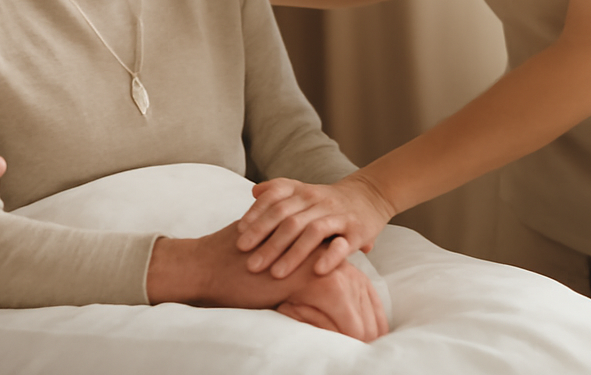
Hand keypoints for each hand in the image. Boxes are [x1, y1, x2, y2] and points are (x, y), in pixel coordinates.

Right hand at [147, 223, 386, 341]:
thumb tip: (304, 289)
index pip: (350, 275)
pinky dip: (350, 327)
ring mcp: (314, 261)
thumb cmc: (235, 270)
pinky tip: (356, 343)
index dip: (364, 300)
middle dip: (371, 314)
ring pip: (355, 296)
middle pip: (359, 284)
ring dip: (365, 324)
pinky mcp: (308, 277)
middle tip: (380, 337)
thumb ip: (290, 267)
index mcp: (309, 245)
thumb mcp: (270, 265)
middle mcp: (316, 249)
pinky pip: (340, 307)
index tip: (373, 322)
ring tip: (373, 344)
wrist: (211, 266)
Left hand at [236, 174, 394, 276]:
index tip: (239, 235)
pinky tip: (316, 271)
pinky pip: (343, 244)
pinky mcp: (356, 231)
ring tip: (276, 274)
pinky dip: (330, 257)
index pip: (274, 199)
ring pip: (312, 232)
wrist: (368, 196)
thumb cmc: (326, 201)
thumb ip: (278, 191)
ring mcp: (337, 215)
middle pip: (288, 219)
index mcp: (301, 191)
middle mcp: (317, 200)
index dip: (256, 216)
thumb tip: (254, 191)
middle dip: (266, 242)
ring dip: (292, 254)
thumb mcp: (303, 191)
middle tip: (250, 264)